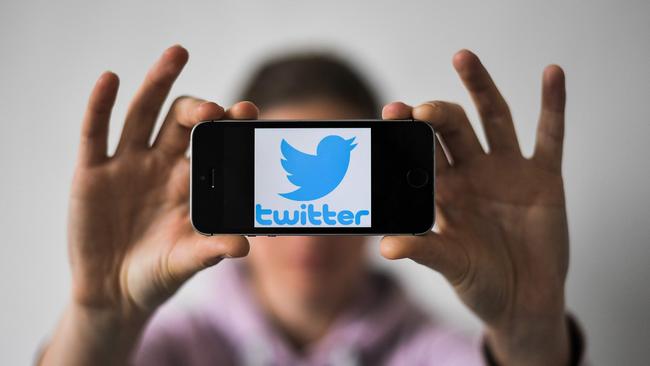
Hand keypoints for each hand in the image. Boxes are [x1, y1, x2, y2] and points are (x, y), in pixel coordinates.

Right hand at [42, 46, 256, 365]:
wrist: (113, 294)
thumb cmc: (157, 275)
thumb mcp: (184, 263)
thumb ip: (211, 250)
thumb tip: (245, 245)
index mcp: (191, 181)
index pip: (215, 142)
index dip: (230, 125)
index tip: (249, 111)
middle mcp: (163, 164)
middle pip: (182, 121)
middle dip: (199, 109)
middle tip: (214, 109)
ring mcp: (128, 164)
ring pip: (144, 114)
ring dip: (158, 83)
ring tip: (178, 54)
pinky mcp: (92, 172)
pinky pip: (95, 132)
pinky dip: (100, 105)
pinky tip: (110, 80)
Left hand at [381, 50, 570, 364]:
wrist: (524, 300)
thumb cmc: (481, 281)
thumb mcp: (451, 265)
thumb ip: (422, 250)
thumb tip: (386, 248)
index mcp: (443, 188)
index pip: (421, 151)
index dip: (406, 133)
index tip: (390, 113)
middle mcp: (472, 171)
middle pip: (452, 128)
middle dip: (436, 113)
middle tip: (419, 108)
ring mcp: (507, 170)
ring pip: (493, 118)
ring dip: (480, 87)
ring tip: (462, 57)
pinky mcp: (543, 176)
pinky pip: (550, 135)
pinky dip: (553, 104)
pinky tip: (552, 74)